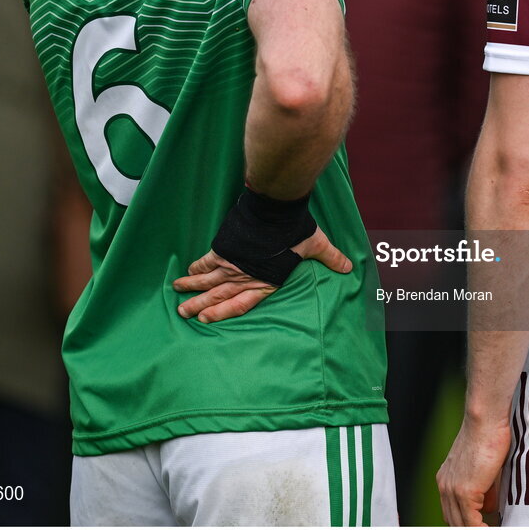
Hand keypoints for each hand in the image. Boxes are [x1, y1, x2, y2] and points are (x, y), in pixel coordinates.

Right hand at [172, 225, 351, 322]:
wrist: (276, 209)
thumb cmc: (296, 229)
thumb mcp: (317, 245)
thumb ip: (331, 258)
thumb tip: (349, 266)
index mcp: (266, 280)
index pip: (242, 303)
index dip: (224, 313)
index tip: (208, 320)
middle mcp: (245, 276)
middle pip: (219, 296)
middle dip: (201, 307)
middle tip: (184, 314)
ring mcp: (232, 262)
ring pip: (207, 281)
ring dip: (193, 291)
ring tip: (178, 301)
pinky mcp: (224, 247)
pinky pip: (206, 261)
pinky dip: (196, 269)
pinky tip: (186, 275)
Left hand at [438, 414, 510, 526]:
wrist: (486, 420)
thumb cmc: (489, 437)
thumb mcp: (483, 470)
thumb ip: (483, 491)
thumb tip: (488, 509)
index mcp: (446, 479)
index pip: (452, 512)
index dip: (466, 523)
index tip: (480, 524)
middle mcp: (444, 485)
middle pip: (453, 522)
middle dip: (469, 527)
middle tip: (486, 527)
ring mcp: (452, 489)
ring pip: (460, 524)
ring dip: (476, 528)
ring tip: (490, 528)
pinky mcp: (465, 491)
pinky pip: (471, 523)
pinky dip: (482, 529)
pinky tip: (491, 528)